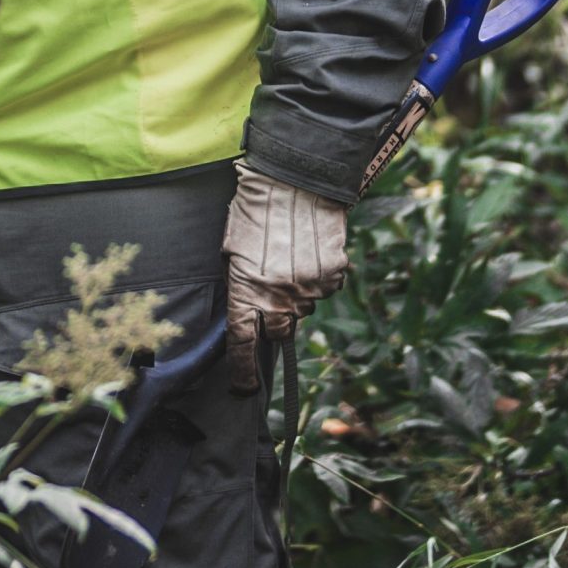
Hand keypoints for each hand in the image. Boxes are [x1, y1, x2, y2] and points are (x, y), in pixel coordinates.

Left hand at [222, 159, 350, 377]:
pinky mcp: (334, 275)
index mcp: (246, 289)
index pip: (242, 342)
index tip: (243, 388)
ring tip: (288, 260)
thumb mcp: (233, 248)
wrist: (296, 179)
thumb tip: (247, 312)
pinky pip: (325, 289)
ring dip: (295, 296)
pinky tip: (309, 253)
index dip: (242, 370)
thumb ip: (240, 284)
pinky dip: (317, 279)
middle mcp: (279, 296)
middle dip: (273, 324)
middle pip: (278, 332)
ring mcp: (310, 288)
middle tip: (271, 299)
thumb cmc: (254, 209)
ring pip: (304, 309)